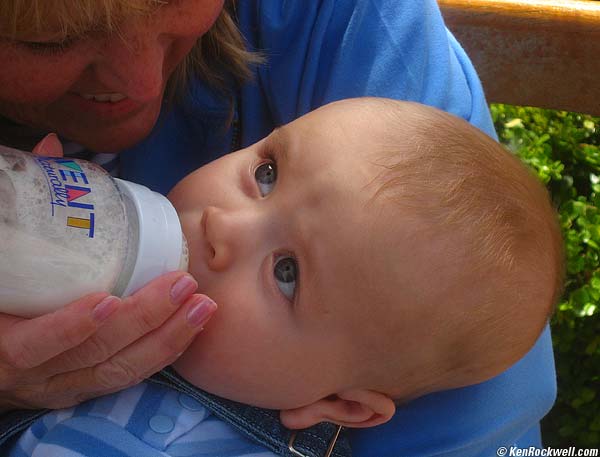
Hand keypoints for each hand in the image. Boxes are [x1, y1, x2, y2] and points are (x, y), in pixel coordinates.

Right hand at [0, 134, 216, 411]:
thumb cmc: (1, 294)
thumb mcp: (0, 255)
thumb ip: (20, 211)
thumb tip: (52, 146)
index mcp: (2, 344)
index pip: (32, 344)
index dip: (67, 328)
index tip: (105, 302)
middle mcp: (34, 373)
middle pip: (95, 355)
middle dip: (143, 321)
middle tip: (182, 285)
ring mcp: (63, 385)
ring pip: (120, 370)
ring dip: (166, 339)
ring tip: (202, 306)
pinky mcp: (85, 388)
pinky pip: (130, 376)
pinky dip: (164, 353)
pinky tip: (192, 327)